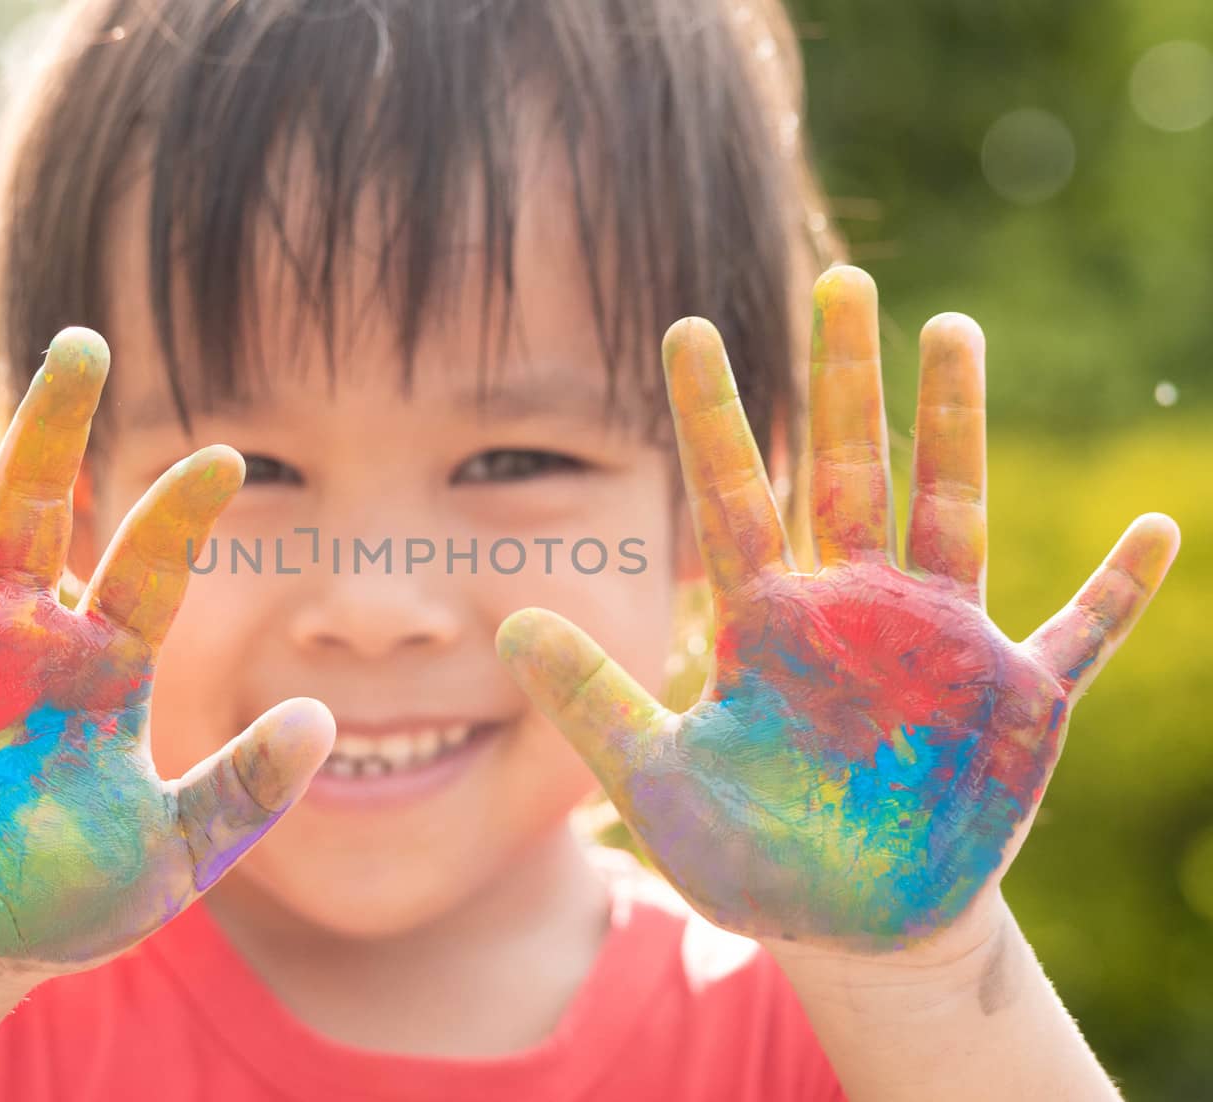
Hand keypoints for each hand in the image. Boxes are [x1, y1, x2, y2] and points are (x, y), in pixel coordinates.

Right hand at [0, 329, 332, 976]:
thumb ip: (244, 793)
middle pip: (36, 507)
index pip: (146, 566)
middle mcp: (20, 636)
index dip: (180, 513)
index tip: (226, 460)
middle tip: (86, 344)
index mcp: (103, 663)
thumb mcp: (175, 856)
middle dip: (57, 427)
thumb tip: (323, 721)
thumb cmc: (72, 897)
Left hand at [497, 267, 1177, 954]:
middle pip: (848, 471)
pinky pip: (1078, 635)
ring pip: (950, 512)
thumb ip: (593, 705)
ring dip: (956, 427)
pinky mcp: (1017, 702)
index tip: (684, 326)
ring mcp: (941, 647)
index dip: (711, 414)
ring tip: (951, 330)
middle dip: (845, 381)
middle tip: (843, 280)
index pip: (733, 497)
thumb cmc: (755, 854)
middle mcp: (855, 612)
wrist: (851, 926)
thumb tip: (506, 630)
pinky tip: (1154, 531)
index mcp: (769, 624)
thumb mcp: (659, 783)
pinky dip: (1116, 593)